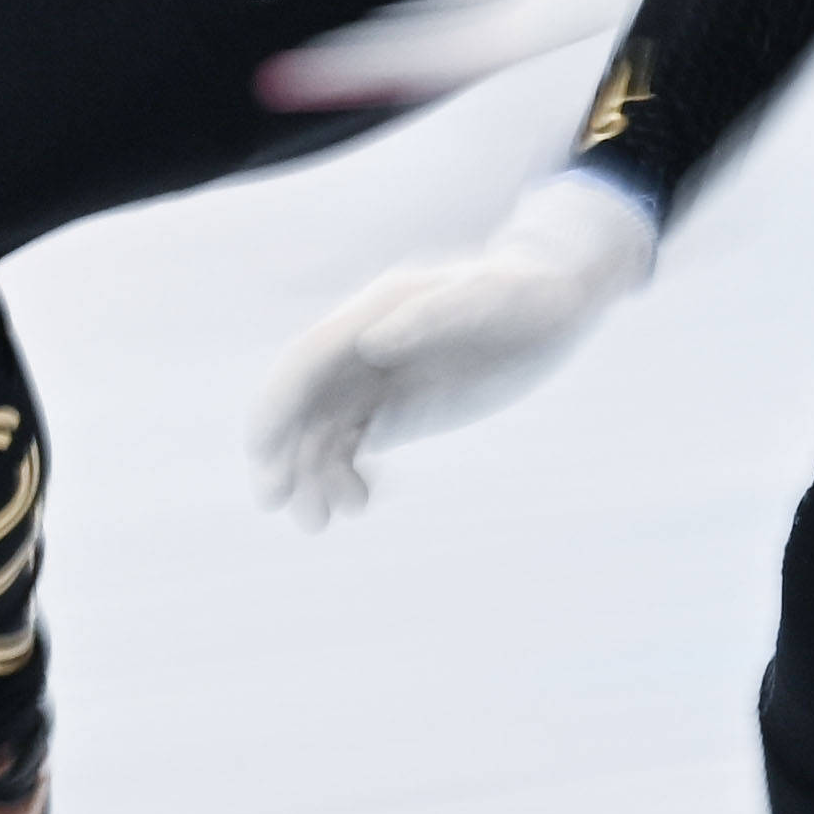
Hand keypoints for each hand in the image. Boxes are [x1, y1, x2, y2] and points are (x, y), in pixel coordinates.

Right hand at [257, 172, 657, 523]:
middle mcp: (364, 344)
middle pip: (306, 402)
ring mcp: (378, 376)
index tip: (262, 452)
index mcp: (374, 311)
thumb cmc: (523, 293)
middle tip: (280, 504)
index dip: (278, 403)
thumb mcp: (488, 299)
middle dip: (286, 452)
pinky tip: (358, 499)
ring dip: (314, 474)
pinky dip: (346, 472)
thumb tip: (370, 341)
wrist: (552, 303)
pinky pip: (354, 442)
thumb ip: (434, 316)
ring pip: (326, 430)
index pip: (307, 360)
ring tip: (323, 520)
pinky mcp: (397, 403)